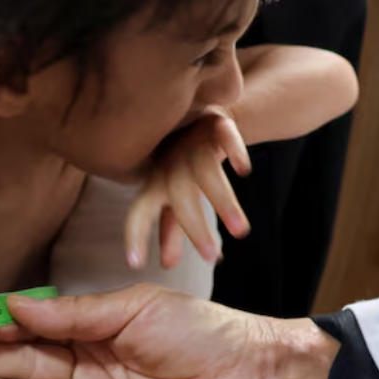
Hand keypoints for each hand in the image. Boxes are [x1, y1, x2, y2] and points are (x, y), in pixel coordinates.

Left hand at [125, 106, 250, 268]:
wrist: (201, 112)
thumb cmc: (181, 165)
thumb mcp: (173, 195)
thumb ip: (170, 229)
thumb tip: (167, 265)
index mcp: (155, 184)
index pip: (139, 211)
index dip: (135, 235)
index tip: (134, 264)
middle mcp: (171, 165)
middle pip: (180, 198)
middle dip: (194, 228)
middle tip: (211, 258)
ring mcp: (193, 143)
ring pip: (206, 173)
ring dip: (222, 202)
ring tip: (241, 232)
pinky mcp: (217, 123)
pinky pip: (225, 135)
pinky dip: (234, 150)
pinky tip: (243, 170)